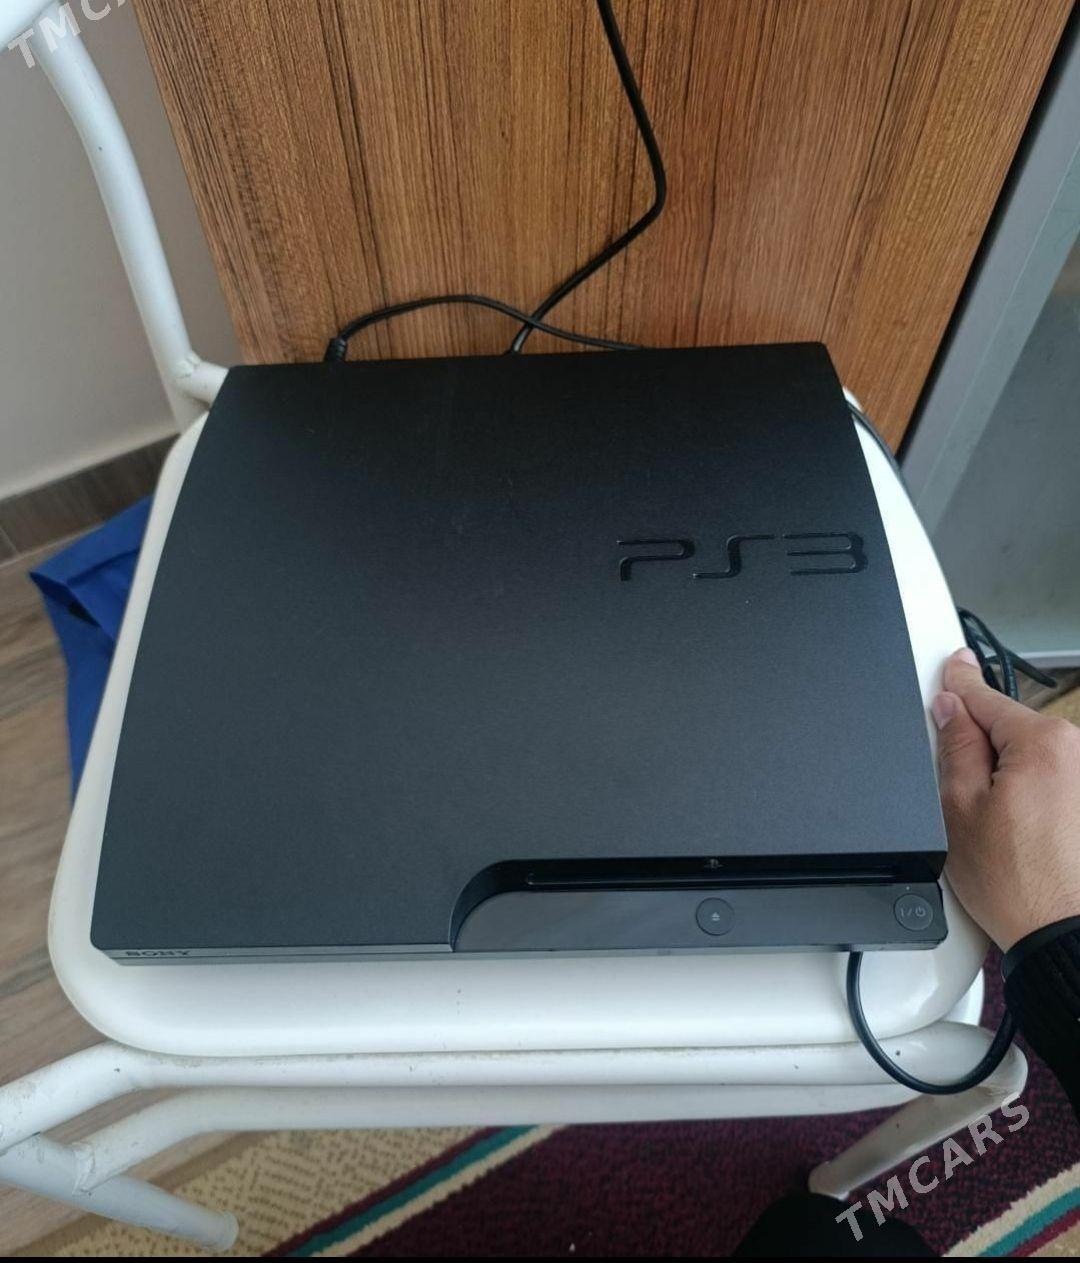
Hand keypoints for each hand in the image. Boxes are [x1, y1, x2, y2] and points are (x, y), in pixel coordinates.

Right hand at [932, 647, 1079, 950]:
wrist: (1065, 935)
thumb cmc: (1017, 884)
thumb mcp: (958, 806)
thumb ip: (954, 745)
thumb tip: (951, 709)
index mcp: (1043, 743)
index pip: (986, 698)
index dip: (958, 683)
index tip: (952, 663)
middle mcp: (1078, 752)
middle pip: (1011, 727)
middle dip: (982, 745)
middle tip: (959, 791)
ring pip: (1031, 756)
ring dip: (1008, 773)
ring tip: (995, 827)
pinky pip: (1053, 779)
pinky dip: (1031, 792)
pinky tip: (1019, 833)